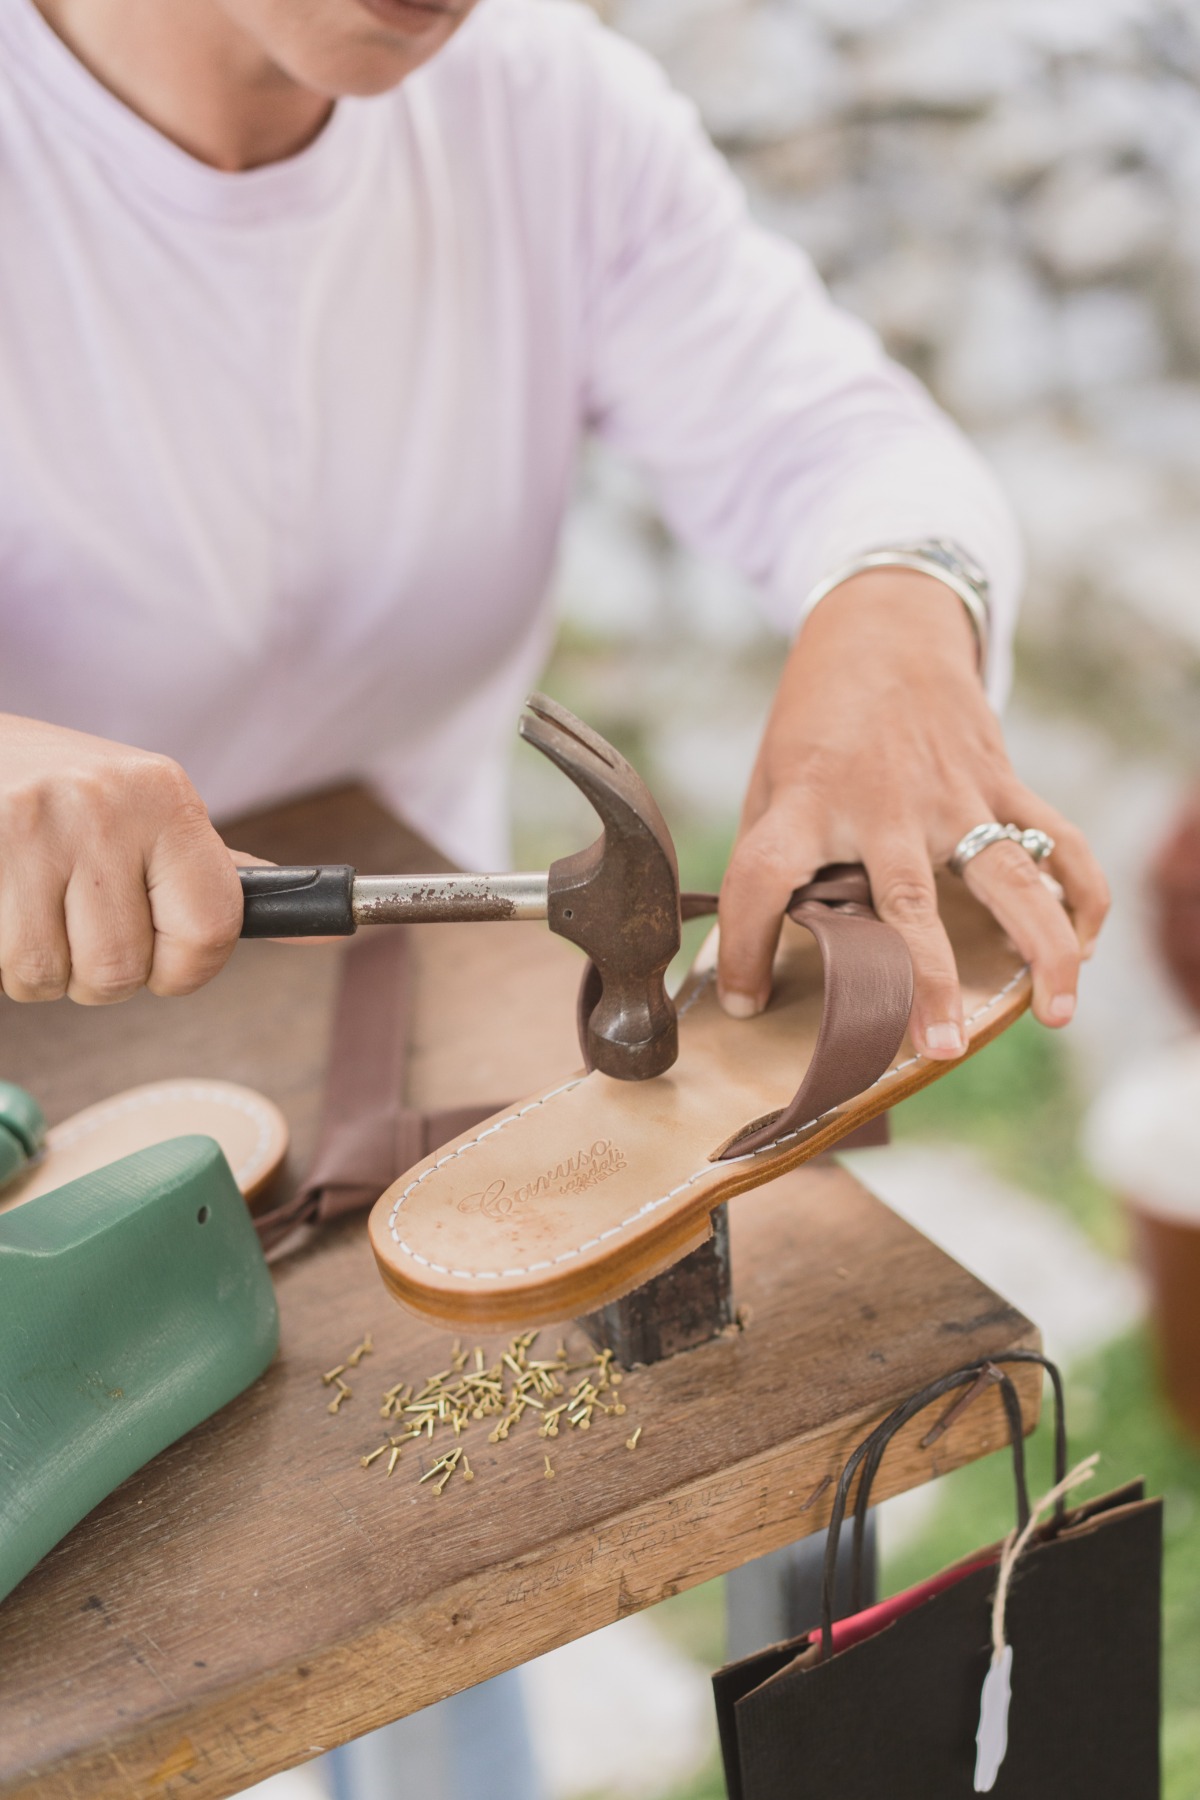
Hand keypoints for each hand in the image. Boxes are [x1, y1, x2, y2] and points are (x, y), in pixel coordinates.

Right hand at [0, 715, 244, 1003]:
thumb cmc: (63, 793)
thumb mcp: (148, 813)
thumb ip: (218, 878)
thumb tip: (321, 925)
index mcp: (166, 799)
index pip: (213, 929)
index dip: (186, 970)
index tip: (164, 962)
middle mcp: (107, 808)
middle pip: (123, 970)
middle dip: (101, 975)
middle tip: (81, 926)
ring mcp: (37, 828)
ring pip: (53, 977)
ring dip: (45, 967)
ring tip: (38, 909)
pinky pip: (5, 966)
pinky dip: (3, 958)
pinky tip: (8, 905)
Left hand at [717, 571, 1108, 1057]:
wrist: (880, 625)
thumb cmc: (814, 719)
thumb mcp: (768, 778)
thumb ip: (770, 857)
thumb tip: (748, 955)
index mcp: (805, 801)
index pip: (761, 877)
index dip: (746, 943)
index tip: (745, 998)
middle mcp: (881, 802)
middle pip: (906, 900)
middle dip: (925, 980)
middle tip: (939, 1048)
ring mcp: (951, 790)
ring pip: (1008, 875)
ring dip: (1039, 947)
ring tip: (1054, 1013)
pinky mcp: (998, 778)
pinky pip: (1056, 838)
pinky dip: (1081, 891)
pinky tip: (1083, 943)